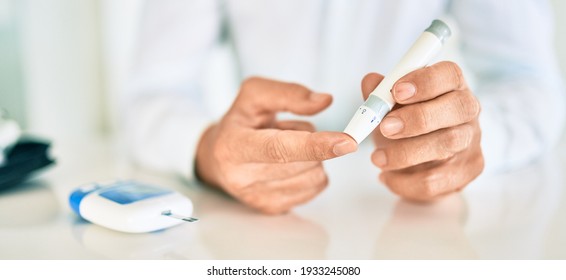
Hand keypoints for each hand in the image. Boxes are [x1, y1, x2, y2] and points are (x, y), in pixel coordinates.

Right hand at [196, 77, 356, 213]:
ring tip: (284, 147)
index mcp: (233, 146)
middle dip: (311, 142)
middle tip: (286, 131)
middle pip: (304, 162)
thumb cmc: (239, 122)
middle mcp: (242, 178)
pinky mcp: (272, 209)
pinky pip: (315, 188)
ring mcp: (258, 198)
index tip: (346, 142)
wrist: (218, 157)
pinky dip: (311, 171)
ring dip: (312, 157)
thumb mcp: (254, 94)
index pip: (279, 149)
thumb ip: (289, 93)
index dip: (315, 145)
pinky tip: (288, 164)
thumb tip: (325, 101)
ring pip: (315, 176)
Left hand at [363, 61, 483, 200]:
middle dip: (417, 118)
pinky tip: (387, 177)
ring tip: (377, 158)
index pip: (449, 74)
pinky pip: (437, 180)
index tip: (397, 91)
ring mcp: (472, 141)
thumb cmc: (405, 127)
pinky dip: (405, 181)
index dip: (425, 81)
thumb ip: (380, 94)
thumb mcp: (389, 108)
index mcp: (451, 86)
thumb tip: (371, 82)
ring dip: (405, 153)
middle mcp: (468, 110)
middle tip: (385, 128)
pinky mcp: (469, 170)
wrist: (416, 166)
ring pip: (446, 145)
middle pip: (456, 107)